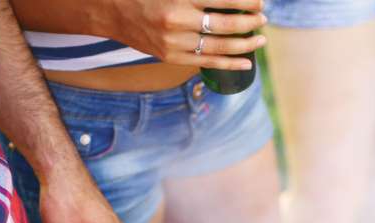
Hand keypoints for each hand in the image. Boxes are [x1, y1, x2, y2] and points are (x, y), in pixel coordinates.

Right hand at [109, 0, 266, 69]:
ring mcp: (175, 42)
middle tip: (263, 18)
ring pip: (219, 47)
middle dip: (249, 22)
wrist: (111, 11)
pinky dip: (230, 64)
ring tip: (260, 40)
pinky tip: (247, 62)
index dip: (245, 1)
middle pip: (225, 25)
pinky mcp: (171, 57)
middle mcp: (178, 21)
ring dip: (245, 44)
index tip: (260, 2)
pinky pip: (207, 63)